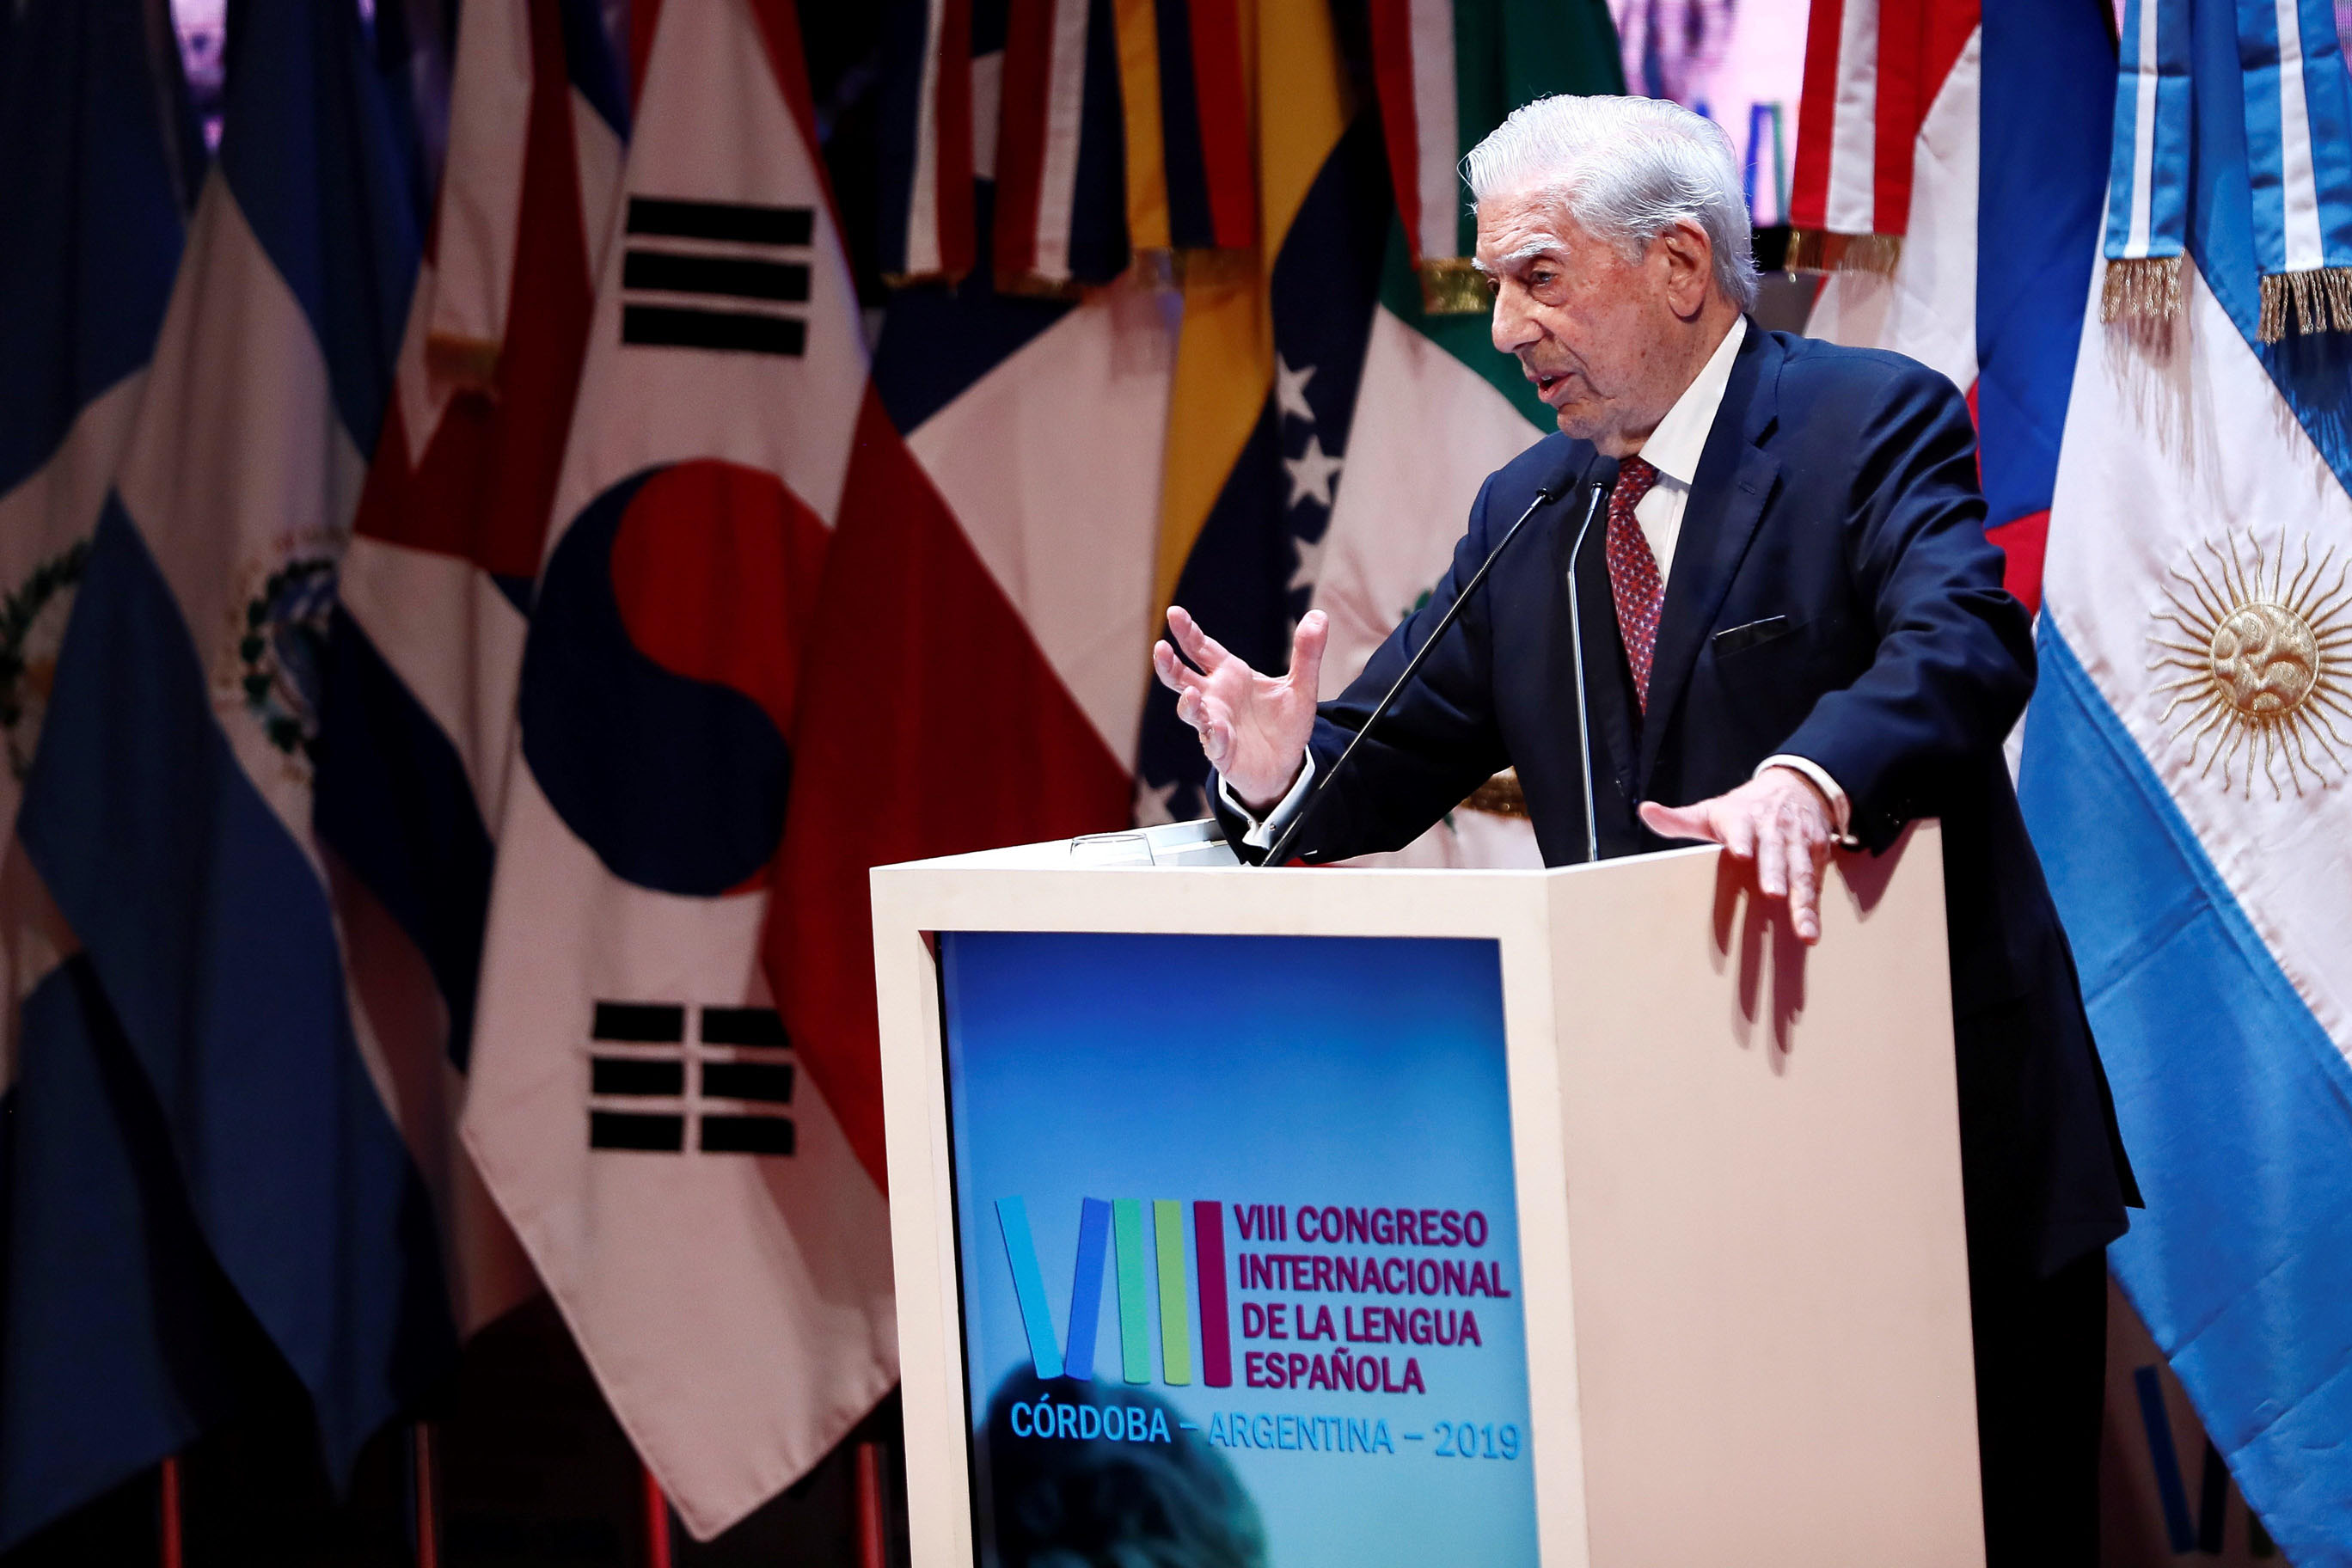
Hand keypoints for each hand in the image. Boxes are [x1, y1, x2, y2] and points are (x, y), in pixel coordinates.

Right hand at [1151, 606, 1327, 809]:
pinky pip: (1213, 742)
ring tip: (1190, 694)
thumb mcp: (1301, 686)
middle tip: (1161, 648)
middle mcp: (1215, 697)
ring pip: (1190, 711)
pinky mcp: (1222, 751)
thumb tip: (1319, 616)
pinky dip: (1213, 734)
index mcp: (1230, 675)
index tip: (1175, 613)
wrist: (1286, 764)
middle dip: (1169, 664)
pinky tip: (1217, 728)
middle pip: (1182, 678)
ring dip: (1187, 704)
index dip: (1187, 632)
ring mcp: (1215, 724)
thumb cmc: (1284, 723)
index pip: (1202, 649)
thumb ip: (1307, 653)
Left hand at [1639, 768, 1835, 943]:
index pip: (1740, 827)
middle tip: (1774, 893)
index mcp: (1743, 817)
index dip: (1740, 838)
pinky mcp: (1817, 854)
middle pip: (1775, 851)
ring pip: (1801, 871)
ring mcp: (1798, 841)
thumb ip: (1680, 819)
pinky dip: (1815, 907)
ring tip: (1802, 929)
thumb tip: (1646, 812)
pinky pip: (1816, 882)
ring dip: (1803, 900)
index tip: (1739, 852)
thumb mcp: (1711, 810)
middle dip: (1775, 872)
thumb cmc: (1745, 808)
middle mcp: (1773, 828)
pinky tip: (1812, 930)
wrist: (1795, 786)